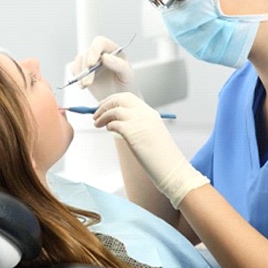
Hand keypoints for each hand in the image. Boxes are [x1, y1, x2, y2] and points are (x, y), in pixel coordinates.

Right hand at [69, 36, 138, 100]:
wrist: (117, 95)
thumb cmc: (124, 83)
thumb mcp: (127, 75)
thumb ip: (119, 65)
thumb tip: (105, 57)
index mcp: (112, 49)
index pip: (100, 42)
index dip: (94, 50)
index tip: (91, 64)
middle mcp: (100, 52)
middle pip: (87, 53)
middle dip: (86, 68)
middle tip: (88, 83)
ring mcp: (90, 60)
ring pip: (79, 60)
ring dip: (81, 74)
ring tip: (85, 85)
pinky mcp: (82, 68)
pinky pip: (74, 68)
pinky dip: (77, 77)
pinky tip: (83, 86)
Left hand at [93, 92, 208, 207]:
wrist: (171, 168)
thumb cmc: (161, 156)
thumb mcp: (150, 133)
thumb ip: (137, 125)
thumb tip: (116, 122)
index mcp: (150, 113)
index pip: (128, 98)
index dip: (113, 100)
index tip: (104, 105)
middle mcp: (145, 114)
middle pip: (120, 99)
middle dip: (105, 104)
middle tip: (96, 112)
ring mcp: (139, 121)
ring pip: (114, 110)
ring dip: (102, 115)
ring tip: (97, 123)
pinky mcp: (132, 132)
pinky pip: (114, 123)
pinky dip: (108, 125)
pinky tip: (108, 130)